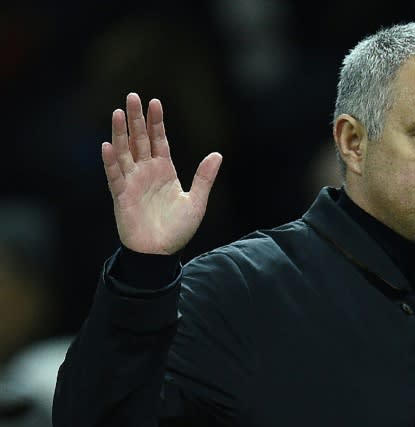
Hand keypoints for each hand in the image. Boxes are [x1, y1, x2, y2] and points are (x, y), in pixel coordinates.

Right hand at [102, 93, 221, 254]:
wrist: (161, 253)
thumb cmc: (178, 230)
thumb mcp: (196, 201)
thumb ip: (204, 178)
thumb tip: (217, 154)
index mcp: (165, 171)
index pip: (159, 140)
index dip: (156, 122)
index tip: (155, 101)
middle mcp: (147, 172)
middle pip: (139, 140)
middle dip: (136, 119)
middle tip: (132, 96)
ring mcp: (133, 182)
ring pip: (124, 152)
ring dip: (120, 133)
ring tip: (117, 112)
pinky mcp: (121, 196)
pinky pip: (114, 175)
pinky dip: (110, 161)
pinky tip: (107, 145)